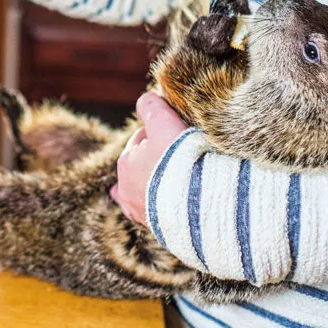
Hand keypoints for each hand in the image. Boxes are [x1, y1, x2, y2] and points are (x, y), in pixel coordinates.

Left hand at [112, 93, 189, 225]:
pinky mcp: (160, 230)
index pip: (143, 138)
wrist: (201, 206)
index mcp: (126, 164)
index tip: (181, 131)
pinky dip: (167, 206)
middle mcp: (127, 192)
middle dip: (161, 158)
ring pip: (150, 191)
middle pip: (146, 164)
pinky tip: (173, 206)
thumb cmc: (180, 161)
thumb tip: (147, 97)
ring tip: (184, 180)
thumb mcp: (164, 123)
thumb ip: (151, 106)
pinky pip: (160, 214)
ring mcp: (142, 213)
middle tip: (186, 154)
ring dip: (163, 184)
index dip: (162, 130)